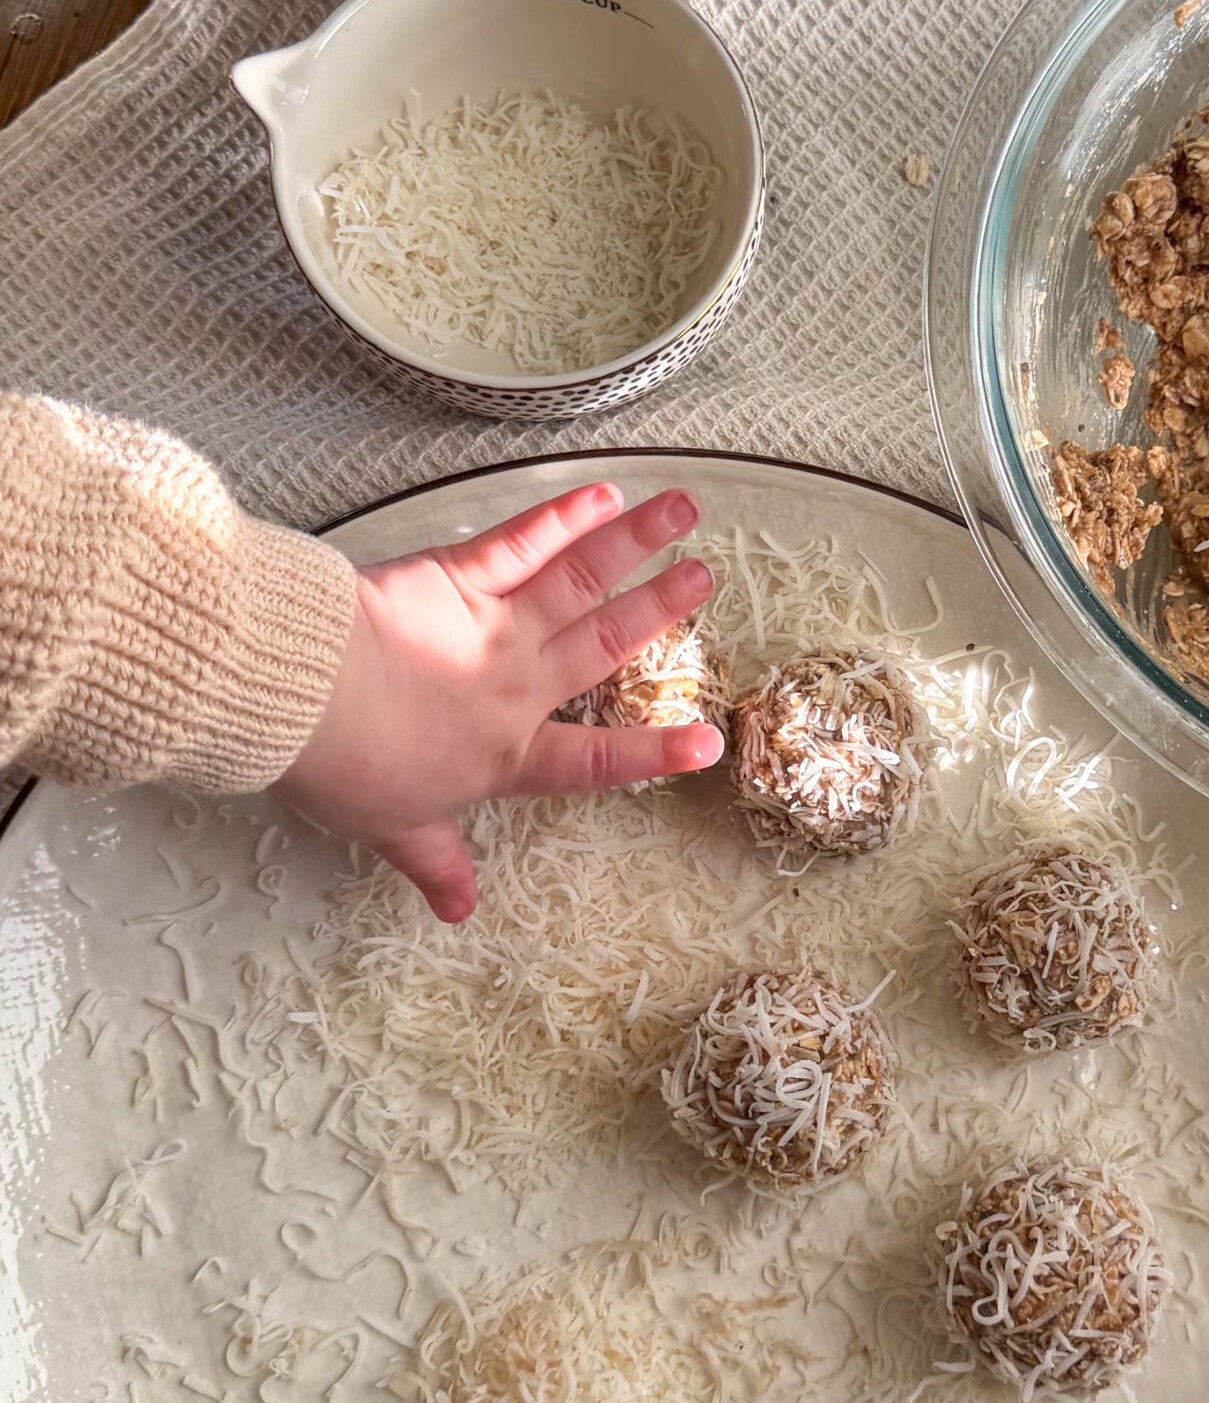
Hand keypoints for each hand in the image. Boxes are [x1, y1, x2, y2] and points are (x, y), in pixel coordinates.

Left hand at [275, 481, 718, 921]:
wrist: (305, 700)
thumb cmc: (343, 769)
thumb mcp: (391, 827)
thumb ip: (435, 861)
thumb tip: (458, 909)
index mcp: (504, 755)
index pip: (594, 761)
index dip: (655, 754)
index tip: (708, 743)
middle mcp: (516, 686)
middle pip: (605, 644)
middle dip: (660, 610)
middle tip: (704, 578)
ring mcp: (494, 627)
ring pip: (581, 581)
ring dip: (635, 543)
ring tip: (681, 511)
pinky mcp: (459, 576)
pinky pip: (522, 543)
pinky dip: (563, 517)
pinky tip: (601, 493)